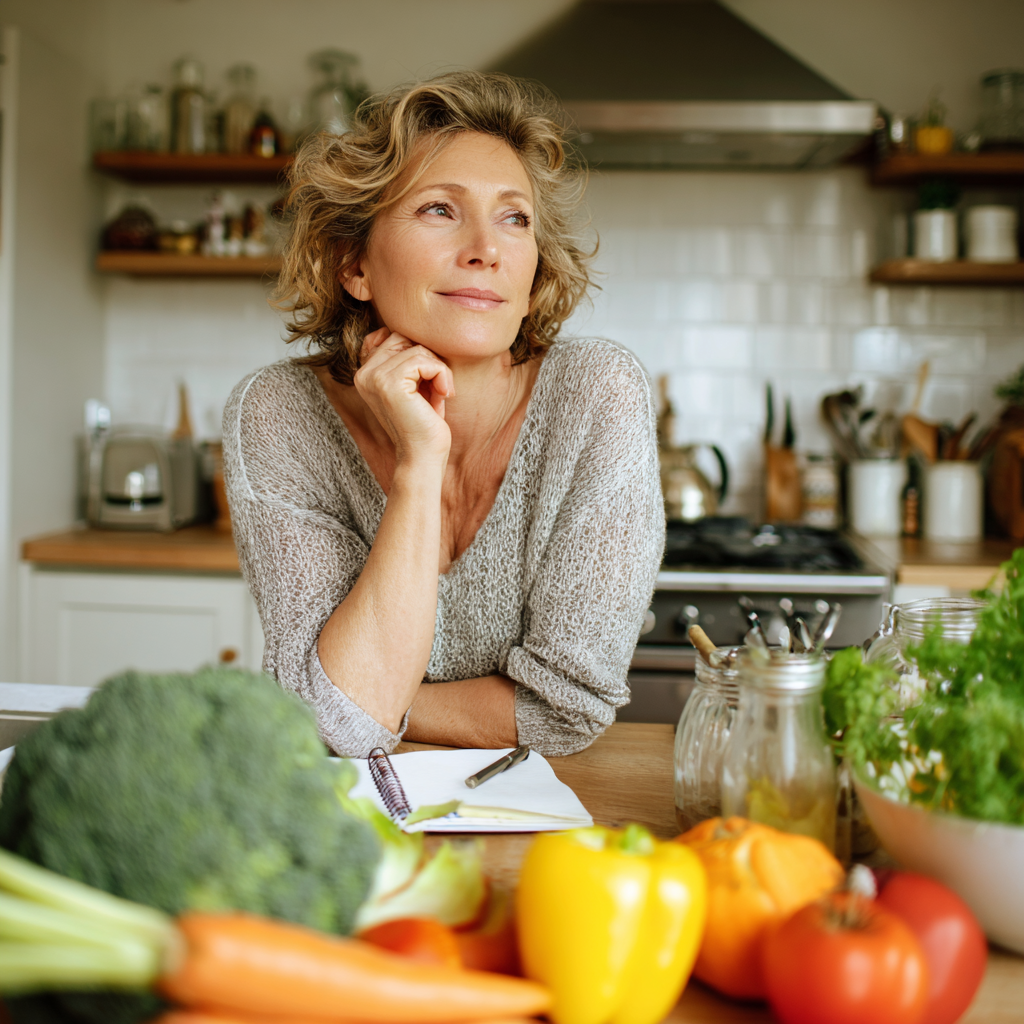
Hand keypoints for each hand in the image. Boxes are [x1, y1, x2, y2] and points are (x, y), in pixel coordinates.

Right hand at [354, 328, 453, 465]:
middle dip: (429, 359)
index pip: (394, 336)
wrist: (423, 457)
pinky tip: (442, 396)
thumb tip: (417, 325)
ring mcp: (373, 377)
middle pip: (405, 337)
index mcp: (365, 372)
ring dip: (438, 370)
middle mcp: (363, 373)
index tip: (425, 382)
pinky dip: (441, 375)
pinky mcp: (389, 383)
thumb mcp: (415, 383)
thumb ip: (408, 357)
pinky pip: (424, 360)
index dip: (418, 354)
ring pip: (417, 348)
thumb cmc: (425, 422)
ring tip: (439, 393)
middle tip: (436, 386)